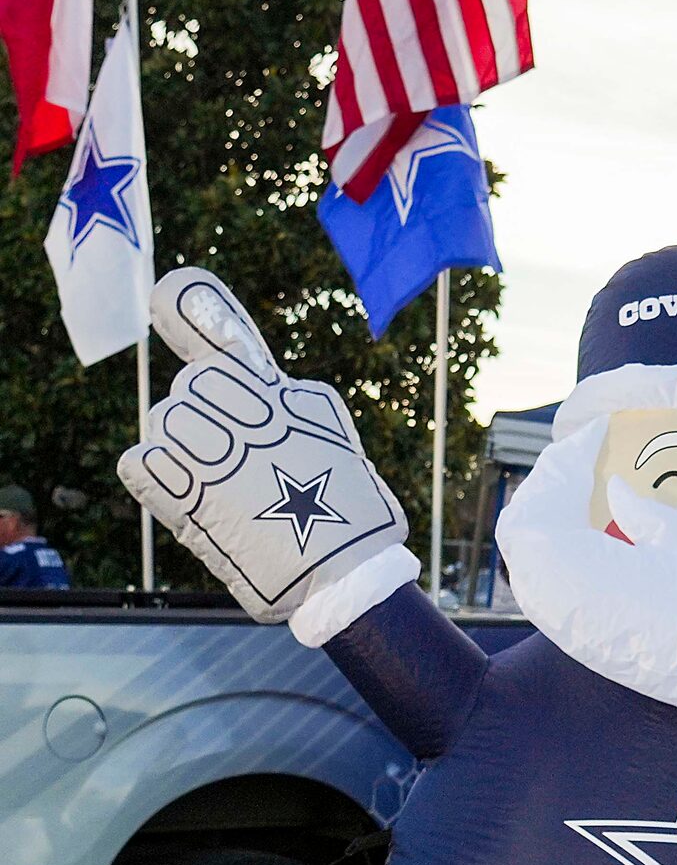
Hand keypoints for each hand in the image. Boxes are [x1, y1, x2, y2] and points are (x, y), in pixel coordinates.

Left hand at [116, 269, 407, 621]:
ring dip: (184, 447)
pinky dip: (158, 474)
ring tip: (219, 480)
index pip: (223, 333)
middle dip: (205, 414)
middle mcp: (244, 418)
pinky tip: (189, 492)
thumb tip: (257, 376)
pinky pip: (140, 461)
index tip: (167, 292)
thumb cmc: (348, 509)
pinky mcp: (187, 496)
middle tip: (235, 455)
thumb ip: (286, 397)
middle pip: (190, 386)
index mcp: (281, 399)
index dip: (192, 303)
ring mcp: (213, 456)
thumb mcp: (331, 434)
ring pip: (165, 421)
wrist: (344, 572)